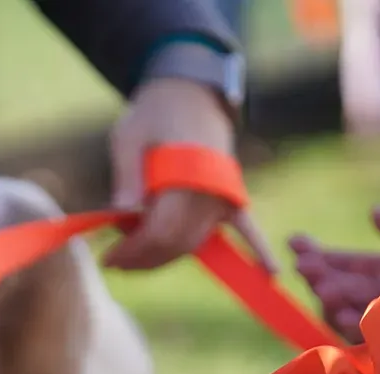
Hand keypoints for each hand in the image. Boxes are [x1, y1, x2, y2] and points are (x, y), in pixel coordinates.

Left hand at [104, 77, 276, 272]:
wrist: (188, 94)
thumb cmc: (152, 116)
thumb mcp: (129, 138)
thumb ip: (127, 176)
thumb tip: (120, 212)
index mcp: (187, 173)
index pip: (161, 230)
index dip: (134, 251)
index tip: (109, 258)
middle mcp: (211, 189)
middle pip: (178, 242)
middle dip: (143, 259)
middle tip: (114, 262)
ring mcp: (225, 193)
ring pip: (196, 242)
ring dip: (166, 257)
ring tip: (133, 261)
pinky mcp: (231, 194)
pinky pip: (248, 226)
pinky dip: (259, 248)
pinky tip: (270, 272)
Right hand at [291, 206, 379, 343]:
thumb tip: (373, 212)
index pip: (345, 263)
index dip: (317, 254)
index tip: (294, 242)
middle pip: (339, 287)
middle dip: (318, 275)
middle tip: (303, 265)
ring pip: (347, 311)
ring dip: (330, 300)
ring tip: (323, 288)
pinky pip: (367, 336)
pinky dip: (353, 327)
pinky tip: (342, 315)